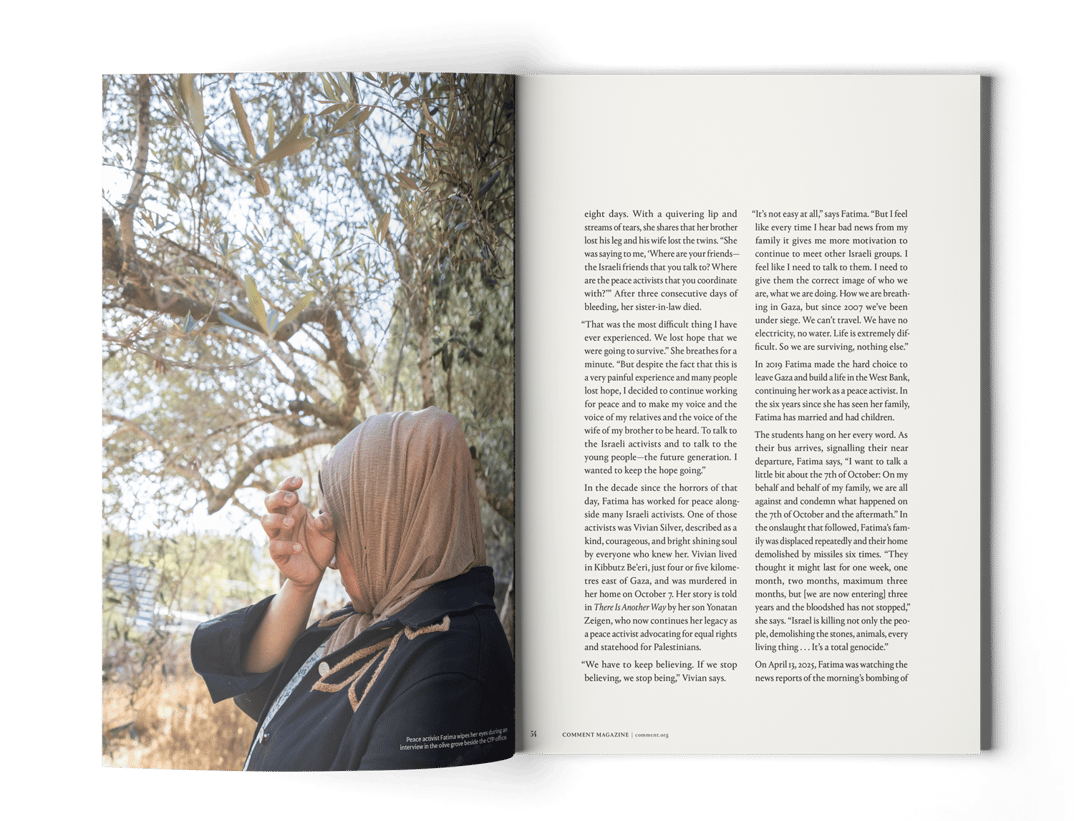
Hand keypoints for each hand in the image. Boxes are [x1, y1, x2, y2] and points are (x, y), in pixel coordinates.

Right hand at [261, 476, 336, 592]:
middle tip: (293, 499)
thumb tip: (320, 519)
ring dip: (277, 519)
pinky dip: (286, 545)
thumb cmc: (321, 546)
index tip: (299, 480)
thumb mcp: (331, 533)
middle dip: (278, 496)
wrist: (316, 570)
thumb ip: (328, 523)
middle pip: (269, 502)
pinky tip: (299, 547)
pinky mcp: (278, 554)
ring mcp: (278, 536)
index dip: (288, 483)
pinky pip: (275, 546)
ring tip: (292, 523)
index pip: (285, 491)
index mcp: (295, 510)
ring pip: (265, 521)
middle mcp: (284, 520)